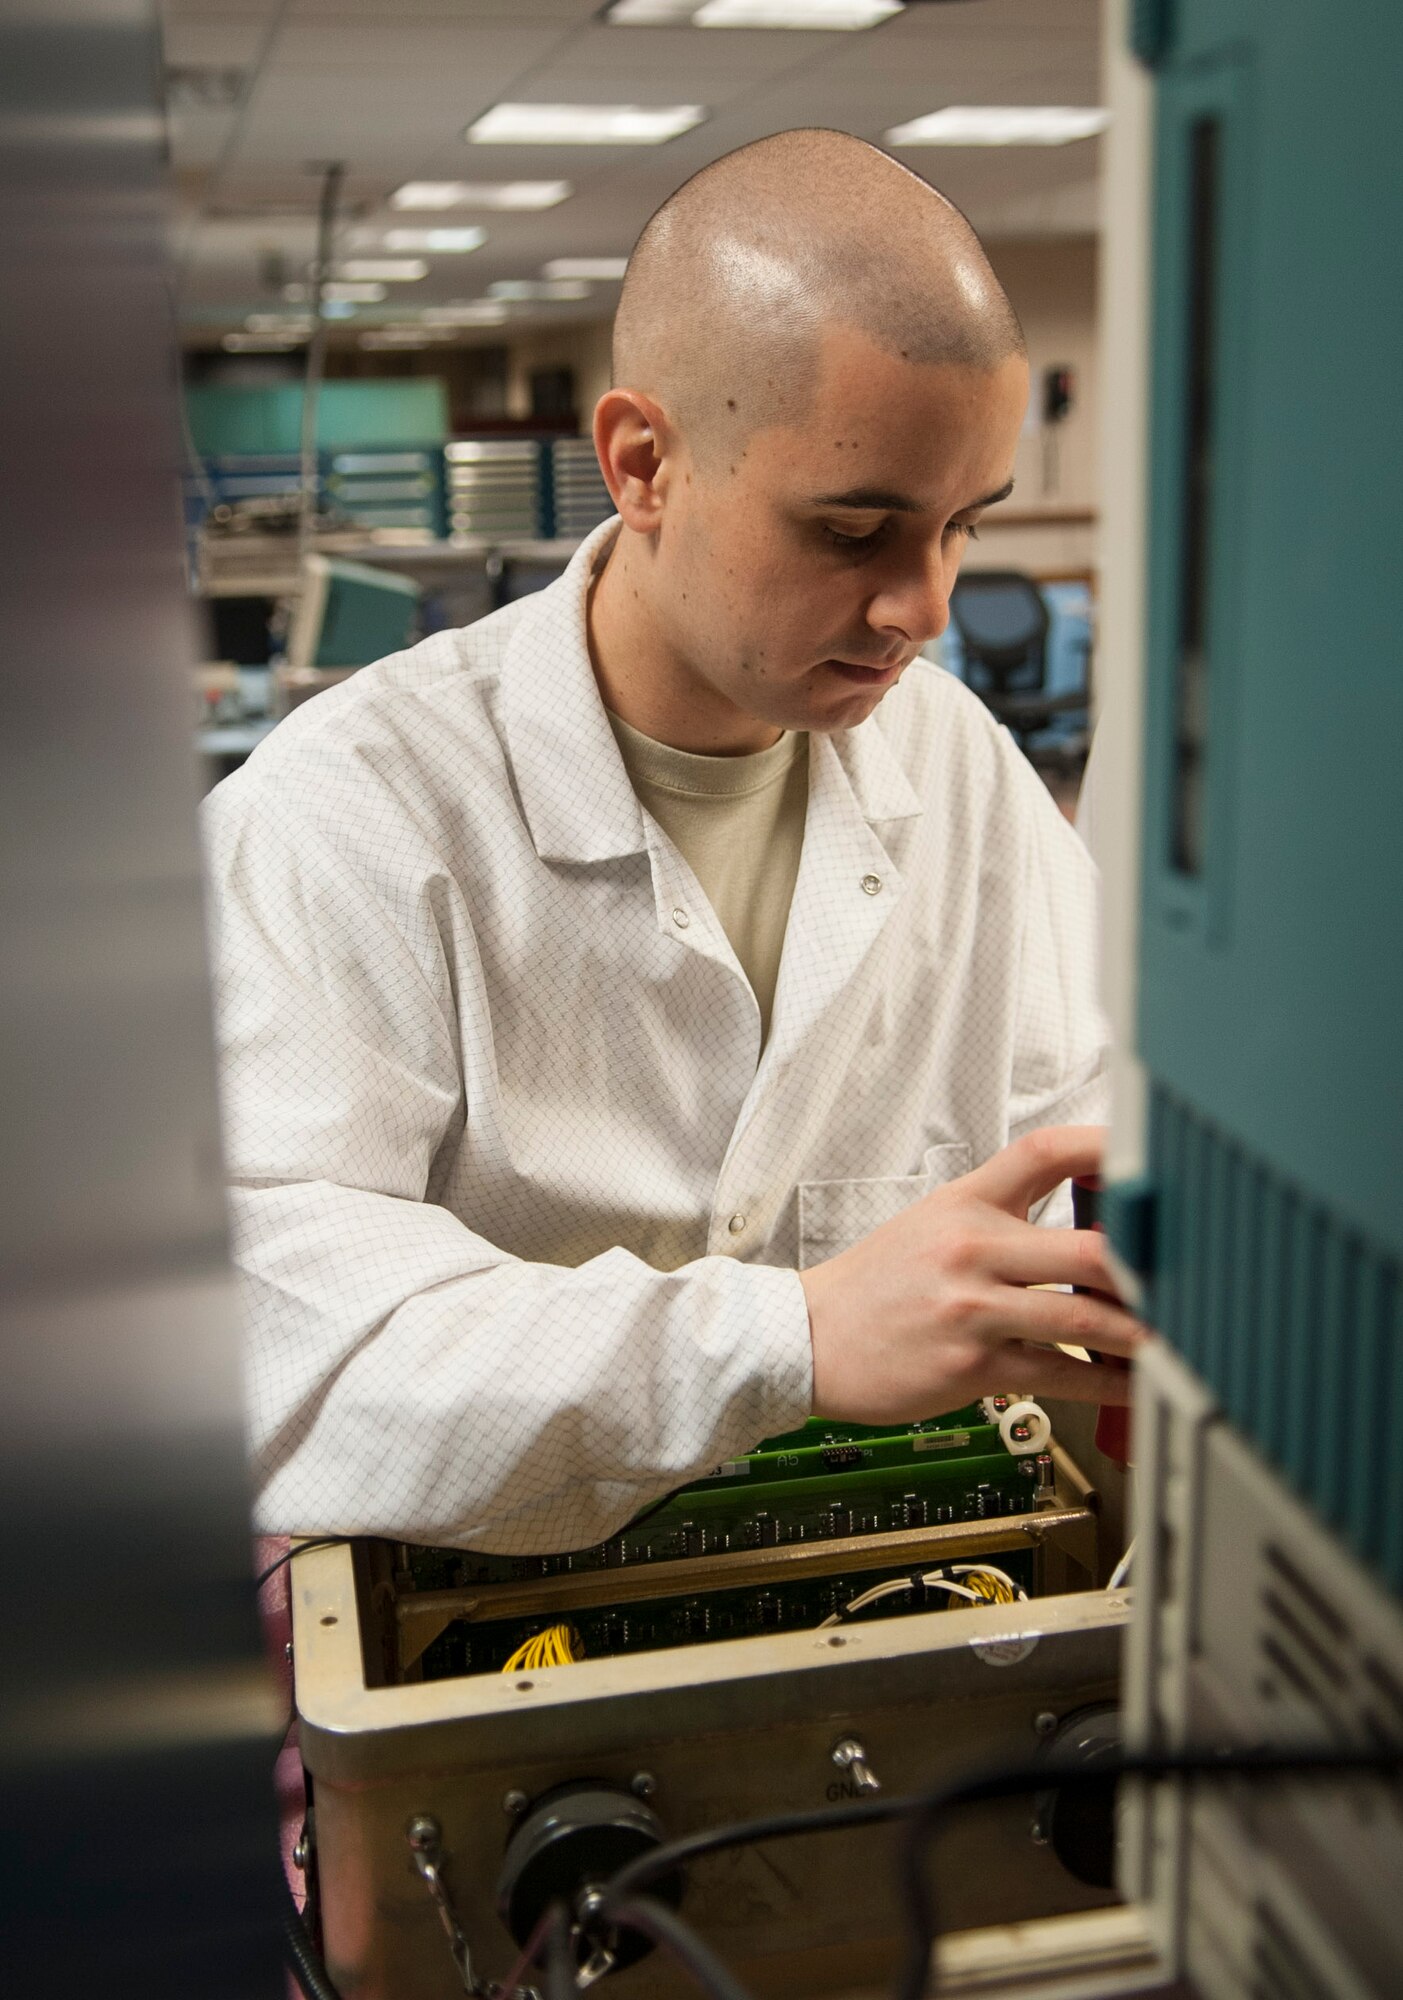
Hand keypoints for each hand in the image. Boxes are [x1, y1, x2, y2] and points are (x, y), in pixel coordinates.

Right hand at [799, 1126, 1146, 1424]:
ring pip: (1081, 1317)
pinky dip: (1103, 1384)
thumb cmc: (875, 1286)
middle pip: (1086, 1246)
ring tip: (1177, 1336)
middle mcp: (972, 1249)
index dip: (1103, 1146)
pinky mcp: (971, 1364)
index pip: (1042, 1153)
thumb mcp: (932, 1224)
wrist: (808, 1337)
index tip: (1150, 1154)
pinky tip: (1128, 1384)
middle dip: (1146, 1268)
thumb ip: (999, 1217)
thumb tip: (1078, 1223)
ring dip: (1139, 1332)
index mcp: (965, 1204)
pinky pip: (1056, 1374)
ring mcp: (972, 1308)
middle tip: (1190, 1275)